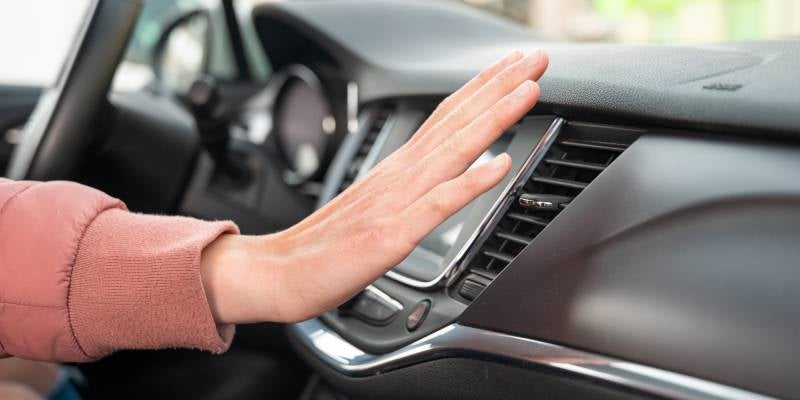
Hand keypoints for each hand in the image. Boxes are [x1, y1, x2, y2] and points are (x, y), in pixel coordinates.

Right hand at [202, 50, 547, 323]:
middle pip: (456, 121)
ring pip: (452, 150)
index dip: (483, 90)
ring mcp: (395, 201)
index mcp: (397, 169)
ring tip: (529, 90)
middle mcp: (399, 175)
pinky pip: (437, 203)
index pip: (446, 118)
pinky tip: (499, 164)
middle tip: (536, 57)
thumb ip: (408, 192)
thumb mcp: (375, 209)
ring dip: (493, 117)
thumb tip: (443, 181)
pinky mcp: (390, 234)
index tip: (514, 69)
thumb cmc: (324, 246)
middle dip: (500, 86)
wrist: (277, 272)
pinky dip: (470, 181)